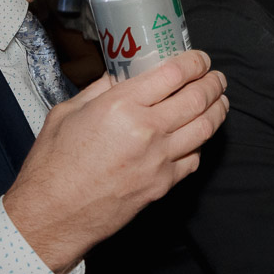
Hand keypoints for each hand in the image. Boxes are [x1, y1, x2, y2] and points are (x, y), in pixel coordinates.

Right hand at [7, 49, 228, 272]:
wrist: (53, 215)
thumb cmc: (53, 164)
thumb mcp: (67, 113)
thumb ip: (99, 91)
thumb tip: (120, 76)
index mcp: (121, 105)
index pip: (174, 74)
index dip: (194, 62)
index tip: (200, 59)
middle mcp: (146, 130)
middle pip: (198, 98)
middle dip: (213, 82)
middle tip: (215, 77)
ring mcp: (159, 160)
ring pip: (205, 128)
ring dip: (218, 110)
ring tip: (219, 101)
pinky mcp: (163, 184)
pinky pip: (194, 159)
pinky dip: (200, 144)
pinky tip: (197, 136)